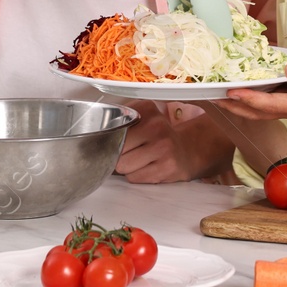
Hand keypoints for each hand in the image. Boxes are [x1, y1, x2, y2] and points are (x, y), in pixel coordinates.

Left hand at [113, 100, 233, 182]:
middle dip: (118, 154)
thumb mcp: (143, 118)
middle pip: (116, 149)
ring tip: (138, 159)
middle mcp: (156, 126)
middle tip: (129, 151)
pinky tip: (147, 167)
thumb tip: (98, 134)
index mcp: (147, 109)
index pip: (113, 128)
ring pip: (123, 166)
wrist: (187, 149)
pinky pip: (134, 177)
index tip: (113, 140)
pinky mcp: (167, 167)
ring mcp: (163, 147)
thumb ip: (122, 119)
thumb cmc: (158, 136)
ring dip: (127, 166)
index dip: (110, 138)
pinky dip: (136, 175)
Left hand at [206, 56, 286, 121]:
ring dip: (239, 106)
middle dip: (235, 107)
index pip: (269, 104)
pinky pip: (266, 105)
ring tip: (219, 96)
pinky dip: (250, 100)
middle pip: (258, 113)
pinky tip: (240, 90)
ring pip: (259, 111)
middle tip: (212, 98)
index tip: (231, 92)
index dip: (249, 99)